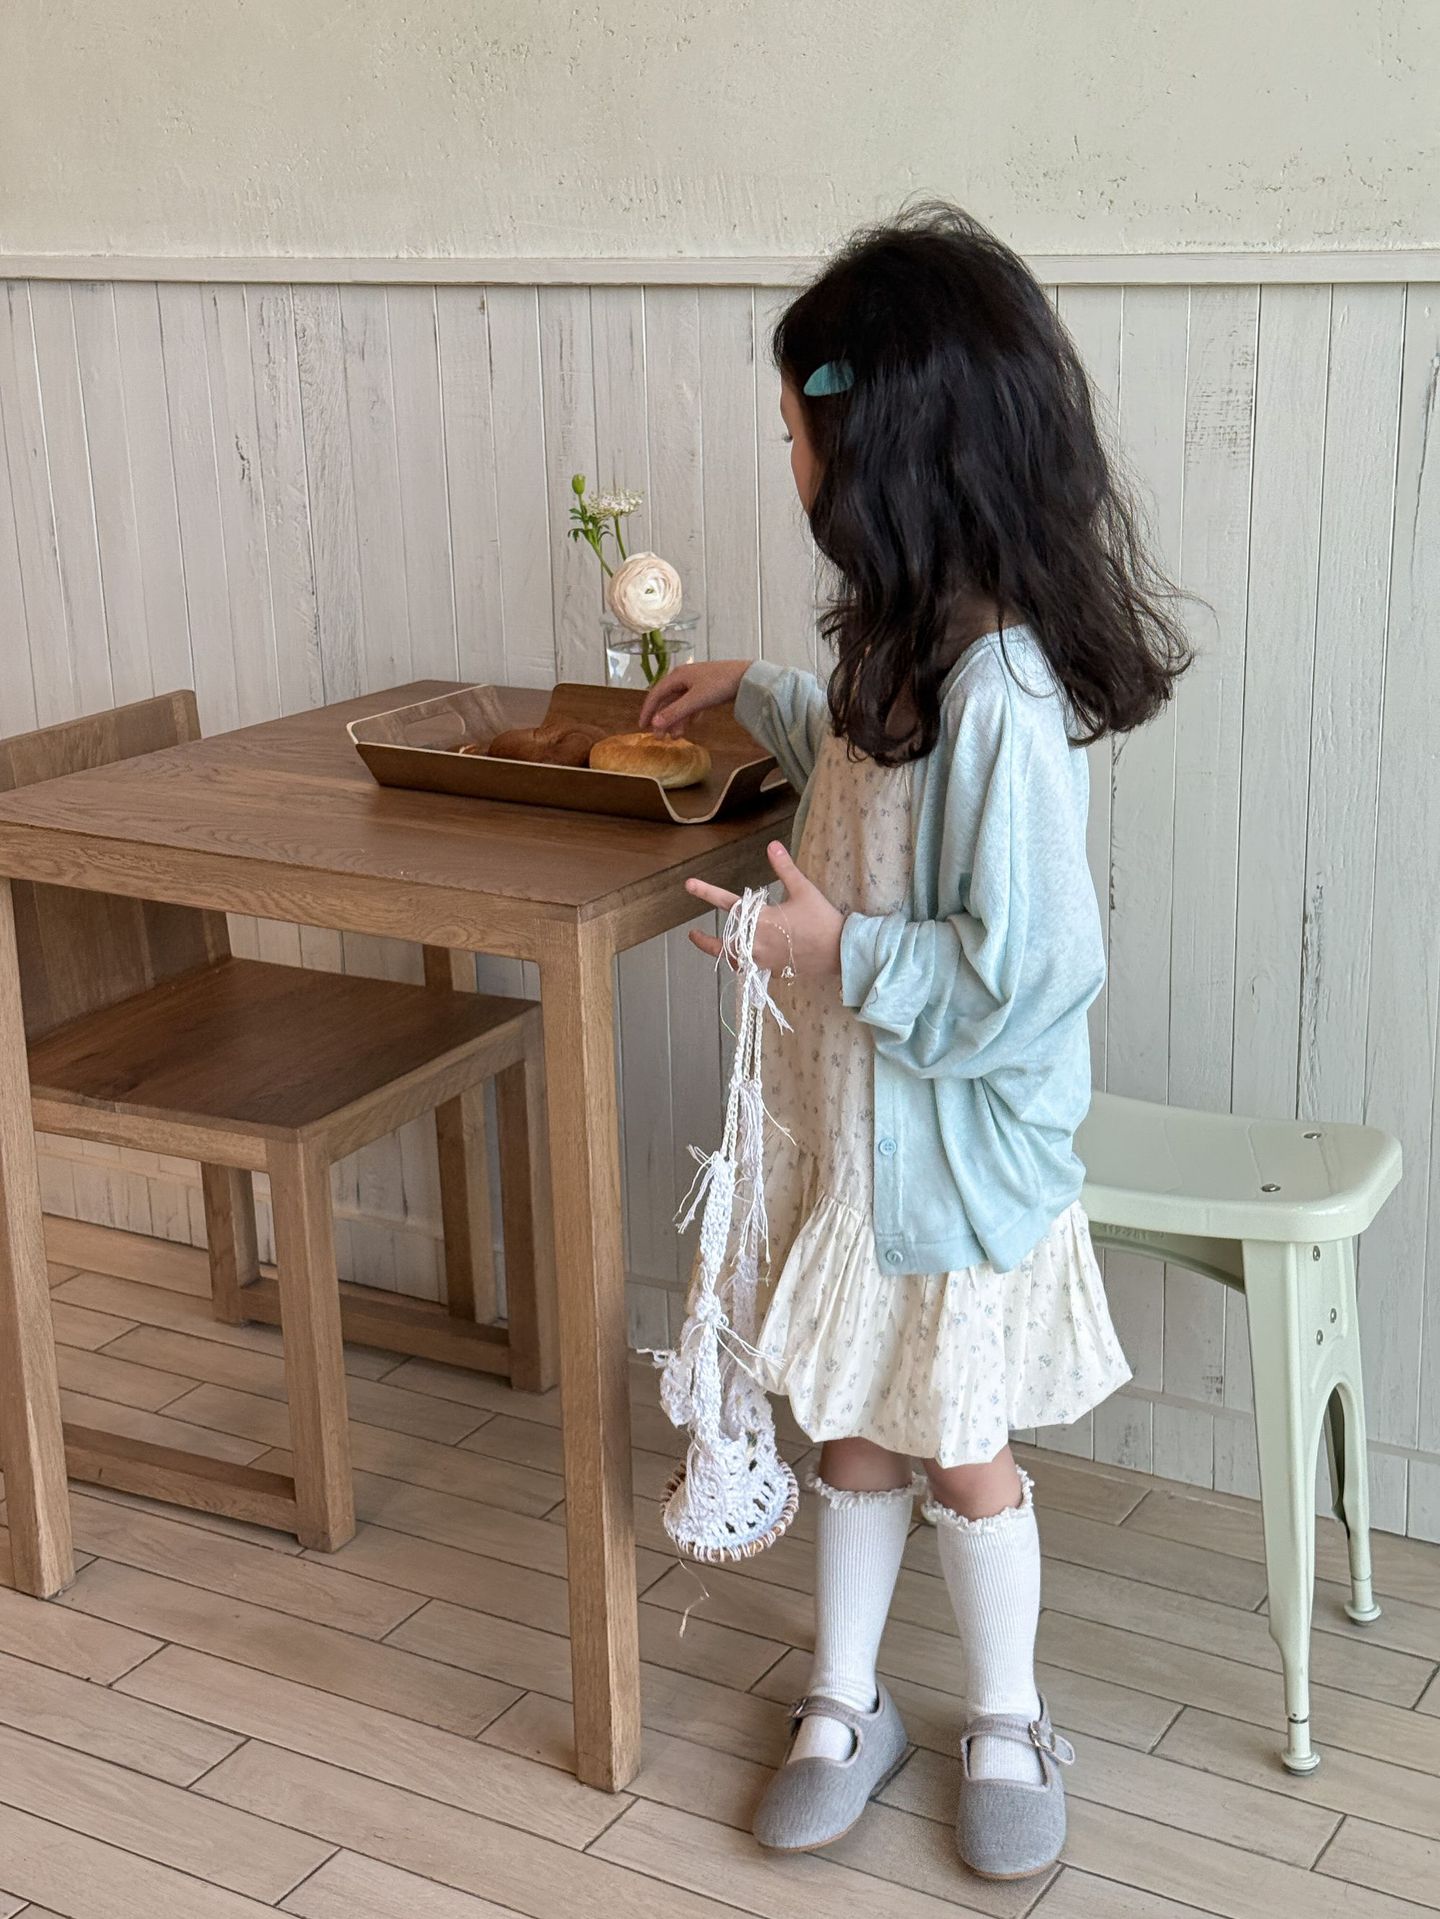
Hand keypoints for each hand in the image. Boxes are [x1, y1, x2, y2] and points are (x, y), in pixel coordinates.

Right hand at [639, 658, 750, 735]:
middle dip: (662, 719)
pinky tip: (690, 724)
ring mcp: (696, 683)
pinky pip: (692, 704)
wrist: (748, 677)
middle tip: (659, 736)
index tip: (642, 726)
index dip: (648, 711)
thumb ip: (674, 712)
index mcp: (677, 676)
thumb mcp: (695, 700)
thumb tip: (654, 724)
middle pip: (667, 700)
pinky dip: (689, 715)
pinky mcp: (707, 689)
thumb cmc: (720, 684)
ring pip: (680, 703)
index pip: (656, 694)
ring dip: (676, 719)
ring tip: (675, 736)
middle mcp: (684, 677)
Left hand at [686, 841, 842, 978]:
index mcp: (761, 919)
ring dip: (721, 953)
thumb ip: (785, 868)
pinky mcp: (774, 969)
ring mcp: (764, 958)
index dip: (705, 891)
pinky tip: (741, 960)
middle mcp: (757, 941)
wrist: (839, 951)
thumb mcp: (803, 889)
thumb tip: (772, 846)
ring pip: (734, 959)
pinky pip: (750, 969)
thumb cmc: (822, 919)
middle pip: (723, 942)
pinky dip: (742, 964)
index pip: (726, 902)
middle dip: (705, 940)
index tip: (689, 885)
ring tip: (714, 949)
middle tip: (692, 935)